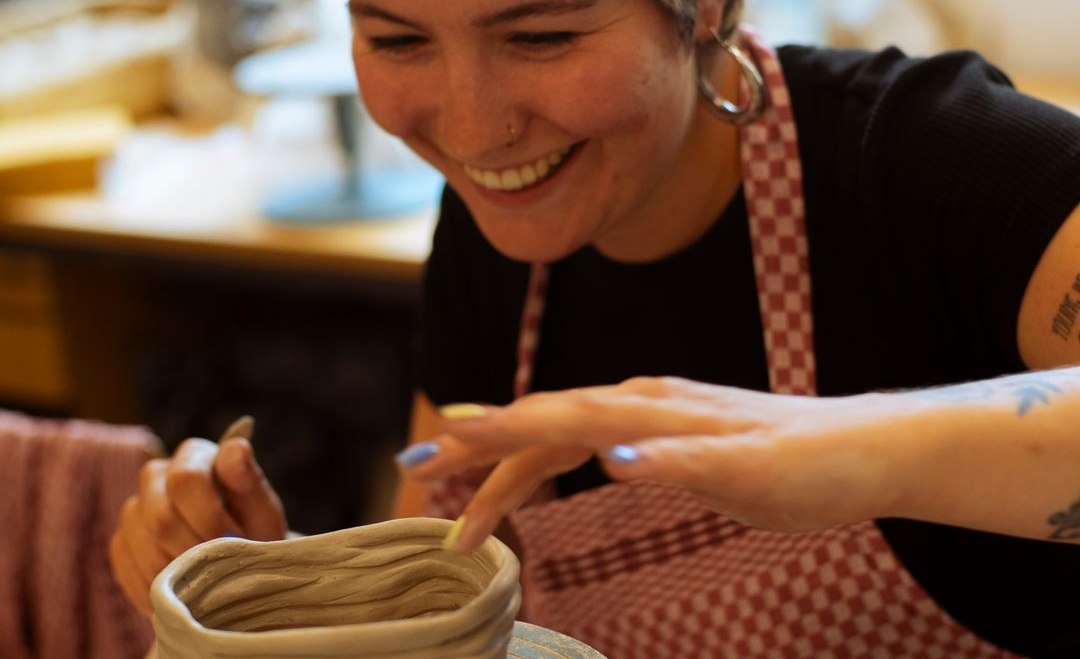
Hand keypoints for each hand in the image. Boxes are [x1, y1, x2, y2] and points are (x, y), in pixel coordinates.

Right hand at [108, 435, 286, 613]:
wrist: (237, 566)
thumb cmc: (255, 532)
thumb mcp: (262, 510)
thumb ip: (250, 481)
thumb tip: (238, 448)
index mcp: (194, 456)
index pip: (186, 479)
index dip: (210, 517)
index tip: (235, 538)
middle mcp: (157, 474)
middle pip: (161, 516)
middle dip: (195, 549)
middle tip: (220, 566)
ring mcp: (134, 509)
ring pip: (144, 544)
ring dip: (178, 571)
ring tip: (206, 578)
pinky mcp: (121, 541)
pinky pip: (128, 565)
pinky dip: (158, 584)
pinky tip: (182, 588)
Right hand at [400, 377, 924, 551]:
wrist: (867, 449)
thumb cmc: (814, 463)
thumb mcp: (753, 472)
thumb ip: (679, 462)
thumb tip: (612, 457)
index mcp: (650, 410)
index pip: (550, 420)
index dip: (485, 437)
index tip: (429, 456)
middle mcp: (641, 403)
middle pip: (540, 423)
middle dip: (477, 451)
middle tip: (421, 480)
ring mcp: (651, 415)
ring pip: (558, 434)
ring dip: (506, 463)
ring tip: (465, 502)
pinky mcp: (664, 432)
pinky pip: (585, 442)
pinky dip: (546, 460)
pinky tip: (534, 476)